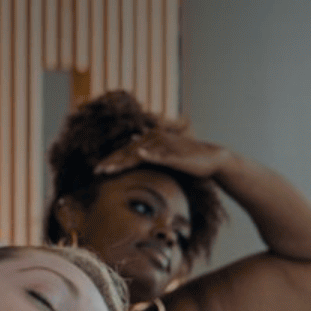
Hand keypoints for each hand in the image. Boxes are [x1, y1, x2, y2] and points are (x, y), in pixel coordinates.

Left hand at [94, 125, 229, 178]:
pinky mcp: (174, 155)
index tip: (99, 170)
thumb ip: (149, 149)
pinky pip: (158, 155)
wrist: (213, 159)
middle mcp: (154, 140)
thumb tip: (133, 140)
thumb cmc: (190, 159)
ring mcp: (164, 147)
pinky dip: (147, 155)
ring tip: (107, 168)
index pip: (127, 151)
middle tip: (96, 170)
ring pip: (138, 154)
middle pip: (128, 152)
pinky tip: (137, 155)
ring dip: (121, 162)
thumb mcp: (167, 154)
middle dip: (111, 162)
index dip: (112, 160)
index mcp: (151, 140)